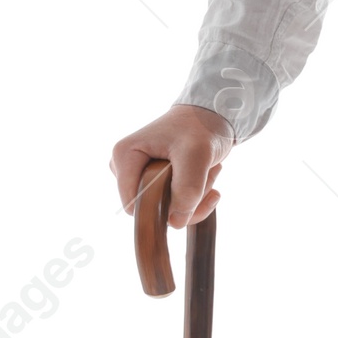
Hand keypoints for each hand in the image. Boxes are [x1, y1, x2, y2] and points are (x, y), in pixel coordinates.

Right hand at [111, 104, 234, 229]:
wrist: (213, 115)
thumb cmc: (200, 127)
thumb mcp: (196, 155)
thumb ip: (186, 189)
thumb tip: (176, 221)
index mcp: (125, 157)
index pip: (133, 205)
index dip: (162, 208)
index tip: (193, 191)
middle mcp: (126, 168)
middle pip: (151, 209)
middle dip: (185, 200)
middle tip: (205, 174)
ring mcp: (140, 176)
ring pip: (167, 210)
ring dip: (196, 196)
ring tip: (208, 171)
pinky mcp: (155, 182)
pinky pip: (175, 206)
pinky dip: (197, 196)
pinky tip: (210, 177)